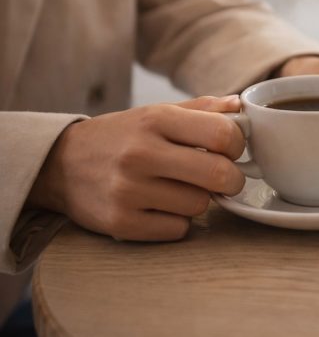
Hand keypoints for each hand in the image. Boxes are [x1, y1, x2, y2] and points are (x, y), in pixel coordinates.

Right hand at [27, 96, 245, 240]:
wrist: (59, 166)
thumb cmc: (121, 137)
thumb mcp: (156, 113)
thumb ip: (202, 109)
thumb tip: (240, 107)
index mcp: (156, 120)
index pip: (223, 134)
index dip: (237, 145)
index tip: (230, 150)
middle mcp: (141, 153)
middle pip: (219, 175)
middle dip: (231, 179)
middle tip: (222, 177)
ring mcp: (129, 190)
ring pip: (200, 205)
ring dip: (199, 199)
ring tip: (179, 188)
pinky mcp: (120, 223)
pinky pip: (178, 229)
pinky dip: (177, 221)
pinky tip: (161, 207)